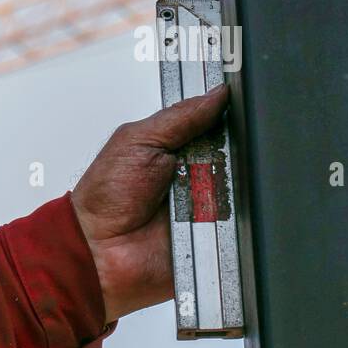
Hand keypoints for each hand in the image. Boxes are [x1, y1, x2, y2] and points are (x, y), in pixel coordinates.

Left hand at [71, 85, 228, 322]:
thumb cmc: (106, 198)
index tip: (240, 103)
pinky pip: (245, 223)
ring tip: (206, 187)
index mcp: (182, 147)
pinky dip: (240, 217)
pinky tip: (221, 211)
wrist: (99, 253)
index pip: (221, 124)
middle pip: (240, 154)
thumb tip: (217, 94)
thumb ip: (179, 117)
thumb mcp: (138, 141)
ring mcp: (212, 206)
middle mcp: (200, 175)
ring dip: (235, 183)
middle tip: (211, 156)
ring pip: (247, 186)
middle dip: (236, 150)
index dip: (231, 115)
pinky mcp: (220, 236)